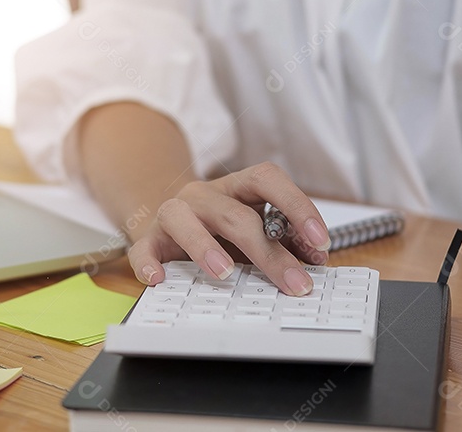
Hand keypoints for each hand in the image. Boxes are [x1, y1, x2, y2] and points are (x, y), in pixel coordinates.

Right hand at [127, 162, 331, 295]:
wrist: (169, 222)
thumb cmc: (220, 229)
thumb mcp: (257, 227)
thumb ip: (286, 239)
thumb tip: (315, 256)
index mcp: (237, 187)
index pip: (268, 179)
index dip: (297, 205)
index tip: (320, 239)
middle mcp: (204, 195)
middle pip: (236, 214)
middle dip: (268, 251)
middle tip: (293, 282)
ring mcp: (173, 214)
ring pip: (184, 219)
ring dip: (205, 246)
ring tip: (225, 274)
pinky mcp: (148, 239)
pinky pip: (142, 249)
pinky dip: (148, 263)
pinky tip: (159, 279)